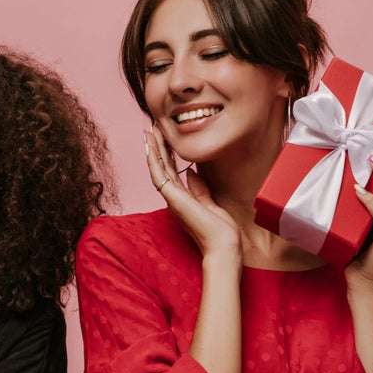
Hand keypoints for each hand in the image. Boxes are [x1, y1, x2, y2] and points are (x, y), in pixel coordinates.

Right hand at [144, 126, 240, 260]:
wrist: (223, 245)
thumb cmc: (219, 230)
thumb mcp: (209, 202)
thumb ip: (198, 187)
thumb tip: (190, 171)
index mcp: (182, 198)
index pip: (170, 170)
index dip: (166, 153)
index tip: (164, 137)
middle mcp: (174, 197)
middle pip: (161, 167)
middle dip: (157, 146)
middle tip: (152, 127)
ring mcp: (172, 198)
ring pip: (157, 168)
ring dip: (152, 149)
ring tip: (149, 131)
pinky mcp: (174, 199)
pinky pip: (160, 175)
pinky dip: (154, 160)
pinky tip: (150, 146)